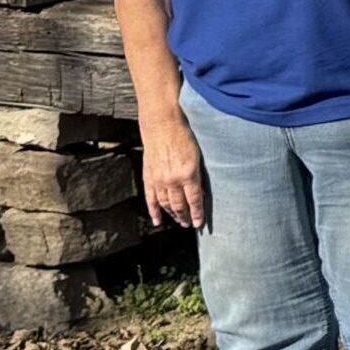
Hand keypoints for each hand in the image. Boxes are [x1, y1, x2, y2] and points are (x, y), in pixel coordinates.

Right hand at [140, 113, 204, 228]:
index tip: (200, 223)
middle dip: (185, 217)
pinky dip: (154, 211)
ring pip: (166, 204)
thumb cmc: (184, 136)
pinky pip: (151, 199)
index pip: (194, 200)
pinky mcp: (149, 177)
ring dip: (173, 215)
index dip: (197, 214)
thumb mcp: (198, 155)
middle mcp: (173, 179)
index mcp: (188, 173)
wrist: (162, 126)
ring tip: (179, 221)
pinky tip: (158, 220)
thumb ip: (198, 175)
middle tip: (190, 224)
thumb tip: (200, 192)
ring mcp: (159, 179)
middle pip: (179, 205)